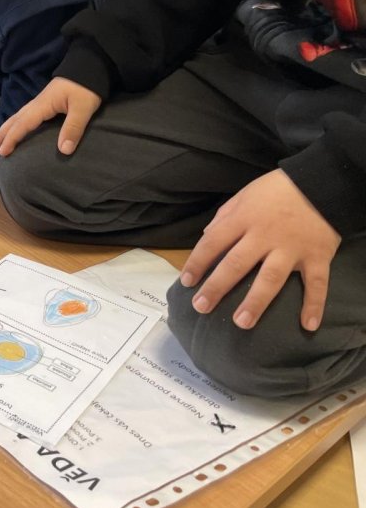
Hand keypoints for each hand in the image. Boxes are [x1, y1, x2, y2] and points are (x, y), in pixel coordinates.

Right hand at [0, 77, 101, 156]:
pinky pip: (24, 115)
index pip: (23, 124)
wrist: (89, 68)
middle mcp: (37, 104)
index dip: (12, 139)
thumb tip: (63, 151)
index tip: (3, 153)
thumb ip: (73, 128)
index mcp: (43, 105)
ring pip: (17, 117)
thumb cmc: (86, 88)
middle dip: (1, 135)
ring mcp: (40, 102)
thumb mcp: (83, 109)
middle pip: (14, 120)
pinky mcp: (45, 102)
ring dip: (5, 129)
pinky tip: (16, 128)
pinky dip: (15, 124)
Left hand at [180, 169, 340, 331]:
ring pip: (271, 278)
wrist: (321, 182)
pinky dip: (314, 304)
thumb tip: (206, 236)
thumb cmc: (276, 190)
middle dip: (217, 287)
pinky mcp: (318, 256)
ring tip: (241, 322)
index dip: (197, 262)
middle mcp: (264, 235)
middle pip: (236, 264)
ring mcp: (292, 248)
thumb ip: (225, 216)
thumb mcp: (244, 195)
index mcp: (243, 219)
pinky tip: (308, 325)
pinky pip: (317, 284)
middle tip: (201, 307)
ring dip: (256, 302)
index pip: (213, 242)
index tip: (186, 282)